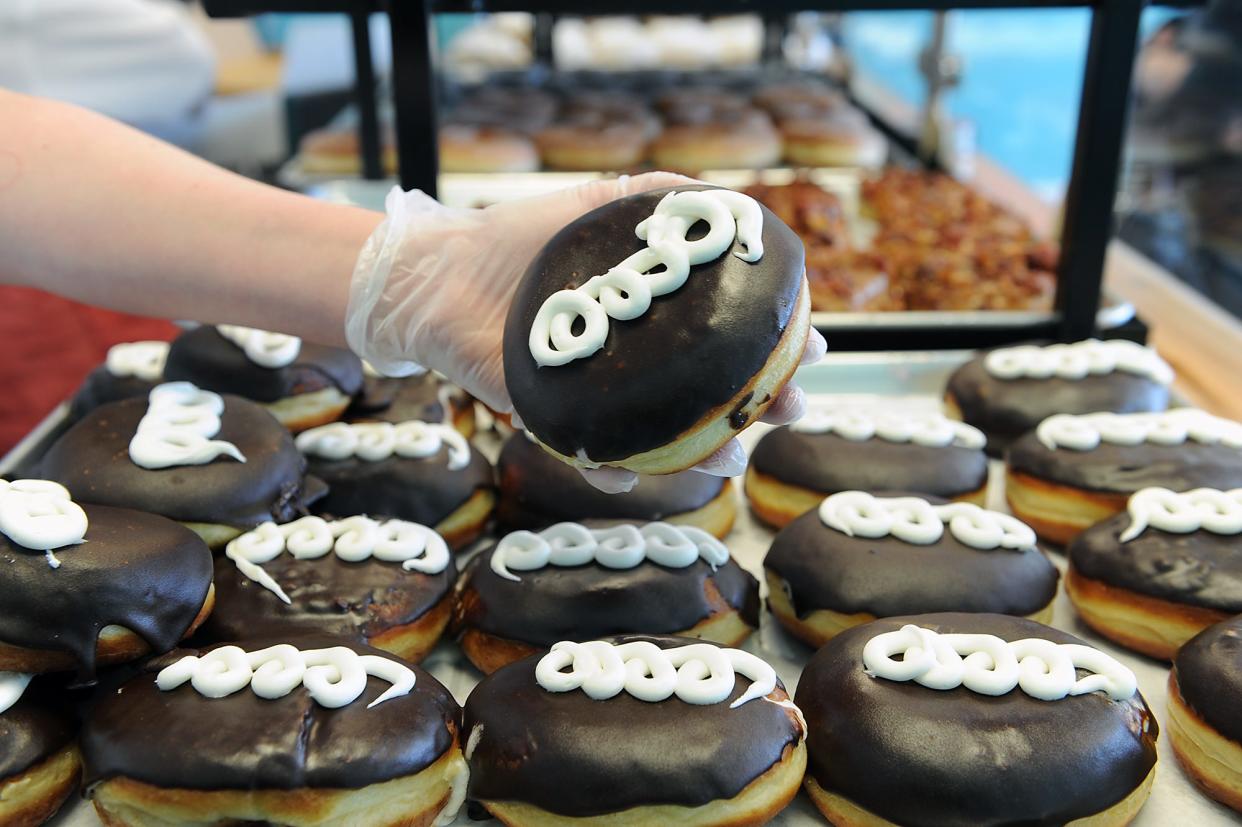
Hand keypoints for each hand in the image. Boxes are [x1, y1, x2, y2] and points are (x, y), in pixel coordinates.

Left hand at [345, 174, 826, 492]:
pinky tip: (625, 475)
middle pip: (713, 394)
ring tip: (727, 455)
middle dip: (760, 407)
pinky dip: (610, 471)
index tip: (814, 347)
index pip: (731, 337)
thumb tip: (733, 198)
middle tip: (788, 409)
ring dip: (703, 454)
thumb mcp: (598, 204)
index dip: (778, 346)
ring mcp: (600, 395)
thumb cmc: (519, 236)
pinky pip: (590, 456)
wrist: (440, 273)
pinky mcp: (553, 420)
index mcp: (656, 317)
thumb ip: (659, 198)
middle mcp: (637, 361)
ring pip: (665, 438)